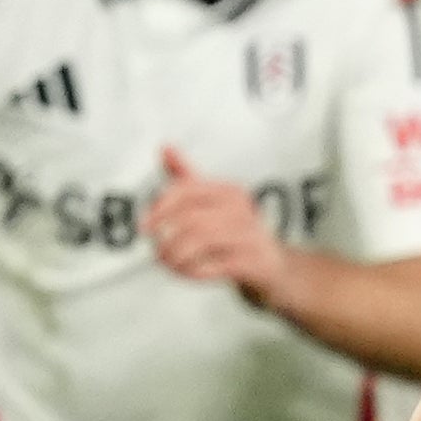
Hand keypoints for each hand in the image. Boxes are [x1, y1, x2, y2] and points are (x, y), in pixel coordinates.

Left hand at [144, 150, 285, 300]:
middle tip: (157, 252)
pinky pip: (216, 266)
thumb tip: (164, 147)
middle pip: (191, 219)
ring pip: (201, 243)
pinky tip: (187, 273)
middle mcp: (241, 209)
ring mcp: (249, 235)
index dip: (160, 208)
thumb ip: (187, 178)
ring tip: (169, 264)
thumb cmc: (238, 233)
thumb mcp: (213, 202)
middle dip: (166, 239)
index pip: (187, 190)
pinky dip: (194, 271)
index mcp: (228, 191)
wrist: (276, 267)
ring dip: (177, 257)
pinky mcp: (254, 261)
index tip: (144, 226)